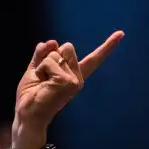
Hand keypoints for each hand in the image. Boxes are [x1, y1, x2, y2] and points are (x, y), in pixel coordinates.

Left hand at [11, 32, 123, 148]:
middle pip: (67, 46)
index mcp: (73, 75)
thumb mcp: (36, 68)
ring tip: (42, 81)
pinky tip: (43, 83)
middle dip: (51, 55)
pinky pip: (49, 61)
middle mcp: (78, 78)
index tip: (121, 34)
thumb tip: (53, 41)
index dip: (107, 46)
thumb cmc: (31, 95)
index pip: (93, 59)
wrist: (27, 114)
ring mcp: (75, 81)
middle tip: (45, 76)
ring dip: (43, 64)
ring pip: (56, 53)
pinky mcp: (68, 82)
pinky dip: (41, 69)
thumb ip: (43, 53)